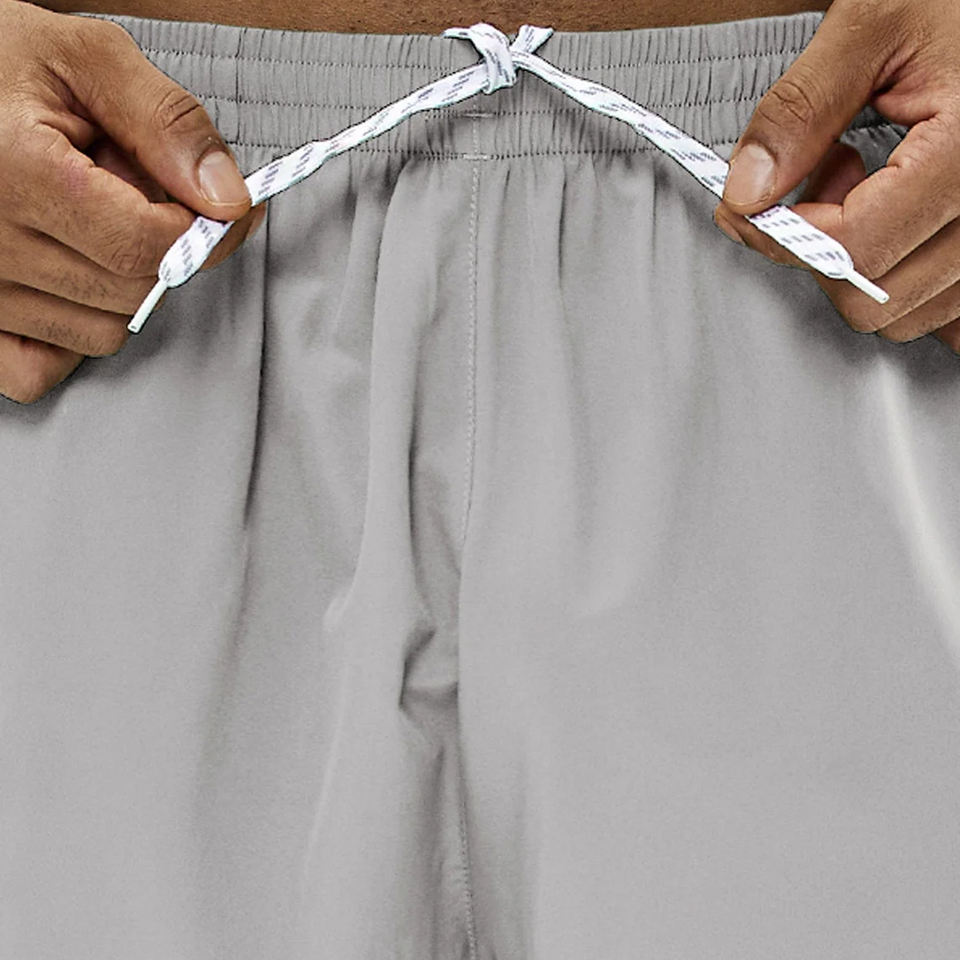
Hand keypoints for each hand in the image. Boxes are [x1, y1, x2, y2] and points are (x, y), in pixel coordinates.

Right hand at [0, 0, 264, 403]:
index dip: (202, 235)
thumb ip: (167, 125)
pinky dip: (68, 337)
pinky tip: (67, 279)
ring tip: (88, 225)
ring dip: (120, 288)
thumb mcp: (86, 60)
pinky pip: (38, 370)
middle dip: (160, 251)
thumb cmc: (0, 68)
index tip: (221, 213)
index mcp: (16, 171)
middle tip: (135, 198)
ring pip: (99, 332)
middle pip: (131, 292)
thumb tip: (227, 198)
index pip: (145, 245)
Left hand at [713, 0, 959, 354]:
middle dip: (823, 252)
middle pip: (873, 296)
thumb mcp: (873, 24)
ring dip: (863, 264)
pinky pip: (946, 310)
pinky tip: (900, 222)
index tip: (753, 207)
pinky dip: (906, 277)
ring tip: (865, 187)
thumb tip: (745, 193)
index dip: (785, 235)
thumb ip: (800, 112)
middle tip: (822, 182)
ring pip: (907, 313)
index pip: (853, 248)